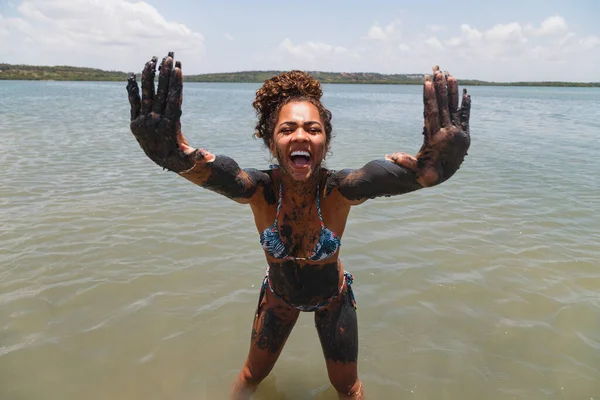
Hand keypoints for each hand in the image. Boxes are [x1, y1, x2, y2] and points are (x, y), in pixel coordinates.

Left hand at [126, 52, 196, 172]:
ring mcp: (143, 121)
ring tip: (151, 61)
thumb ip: (198, 156)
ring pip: (146, 95)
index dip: (175, 84)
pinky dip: (133, 89)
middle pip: (160, 94)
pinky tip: (132, 75)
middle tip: (169, 57)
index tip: (177, 68)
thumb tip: (209, 156)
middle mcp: (154, 123)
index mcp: (169, 127)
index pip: (173, 101)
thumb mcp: (190, 158)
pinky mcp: (135, 122)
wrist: (163, 163)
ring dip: (149, 77)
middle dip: (165, 75)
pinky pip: (134, 102)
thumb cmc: (182, 157)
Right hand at [387, 66, 470, 186]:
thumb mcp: (415, 170)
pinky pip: (465, 116)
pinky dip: (465, 105)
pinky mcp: (465, 135)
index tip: (427, 82)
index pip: (432, 113)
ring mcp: (459, 134)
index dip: (430, 97)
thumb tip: (391, 156)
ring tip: (450, 75)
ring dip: (452, 91)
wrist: (441, 179)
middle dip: (440, 88)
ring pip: (454, 108)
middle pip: (444, 106)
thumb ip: (406, 162)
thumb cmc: (424, 174)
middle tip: (438, 72)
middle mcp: (449, 134)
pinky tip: (466, 92)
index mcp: (436, 139)